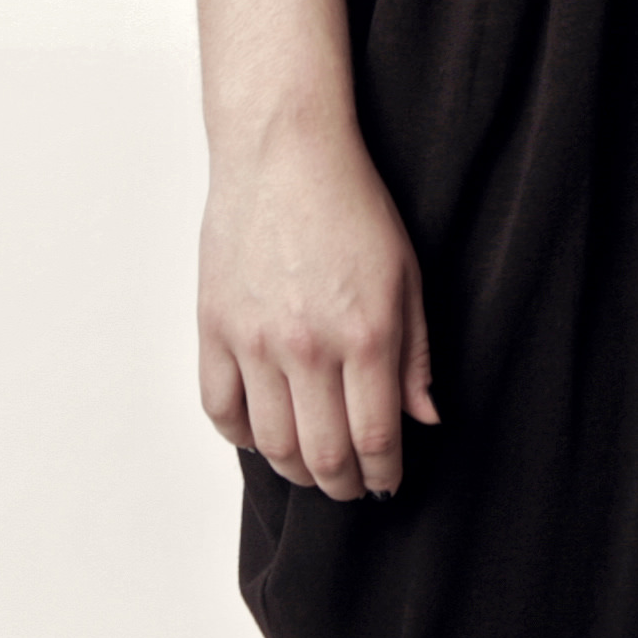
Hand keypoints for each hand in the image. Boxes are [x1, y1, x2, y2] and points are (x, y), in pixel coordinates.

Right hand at [196, 120, 439, 501]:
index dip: (383, 474)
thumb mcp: (406, 274)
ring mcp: (254, 340)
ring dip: (296, 469)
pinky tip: (264, 433)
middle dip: (343, 485)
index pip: (374, 439)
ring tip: (313, 464)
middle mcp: (307, 347)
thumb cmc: (351, 205)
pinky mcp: (213, 327)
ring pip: (271, 444)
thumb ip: (416, 354)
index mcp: (365, 334)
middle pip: (323, 455)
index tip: (387, 481)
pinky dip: (242, 436)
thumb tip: (424, 420)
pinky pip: (220, 409)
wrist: (283, 151)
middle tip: (352, 485)